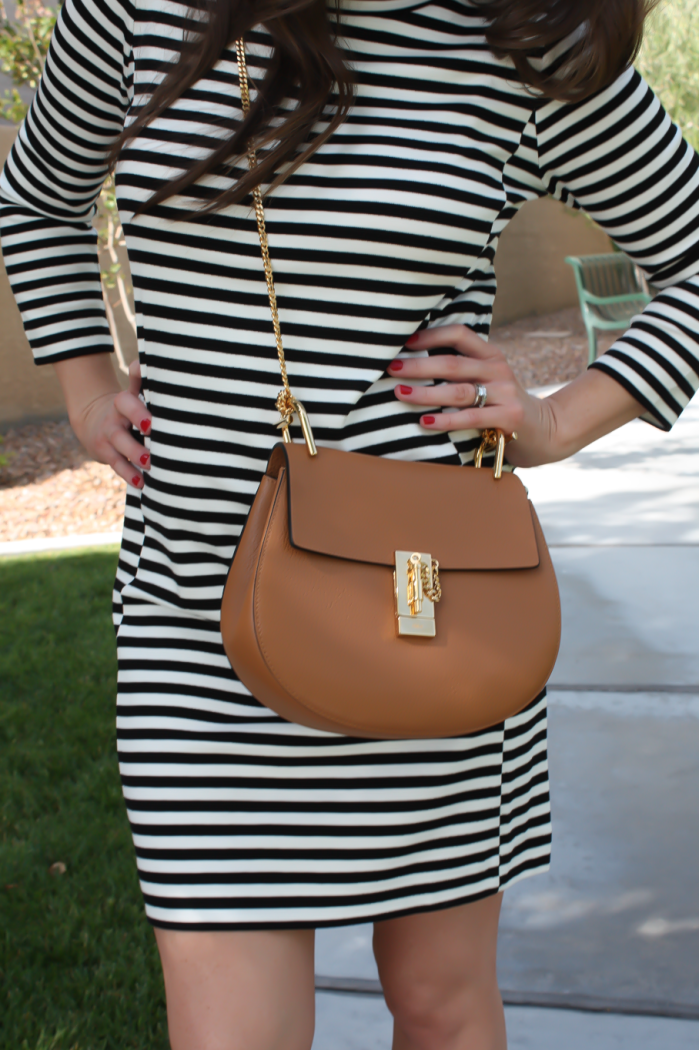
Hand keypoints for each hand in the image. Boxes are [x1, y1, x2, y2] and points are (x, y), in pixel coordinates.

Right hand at [53, 355, 152, 486]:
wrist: (94, 419)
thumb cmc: (126, 407)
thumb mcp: (133, 393)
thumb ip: (142, 381)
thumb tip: (149, 362)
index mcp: (123, 403)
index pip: (127, 402)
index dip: (137, 411)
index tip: (151, 422)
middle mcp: (114, 420)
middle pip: (121, 428)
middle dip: (136, 436)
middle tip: (153, 441)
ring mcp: (108, 438)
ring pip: (119, 447)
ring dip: (134, 456)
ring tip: (150, 465)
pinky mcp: (106, 454)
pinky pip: (117, 465)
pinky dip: (129, 474)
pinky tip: (141, 483)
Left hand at [388, 325, 552, 464]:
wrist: (545, 430)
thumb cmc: (502, 405)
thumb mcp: (488, 380)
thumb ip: (462, 370)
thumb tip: (414, 363)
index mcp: (490, 356)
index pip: (460, 334)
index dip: (432, 335)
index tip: (405, 342)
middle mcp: (498, 370)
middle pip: (452, 363)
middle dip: (418, 365)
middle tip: (391, 368)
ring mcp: (504, 394)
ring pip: (458, 391)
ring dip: (425, 392)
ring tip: (400, 393)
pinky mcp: (508, 418)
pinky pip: (471, 418)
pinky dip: (445, 420)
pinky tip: (425, 421)